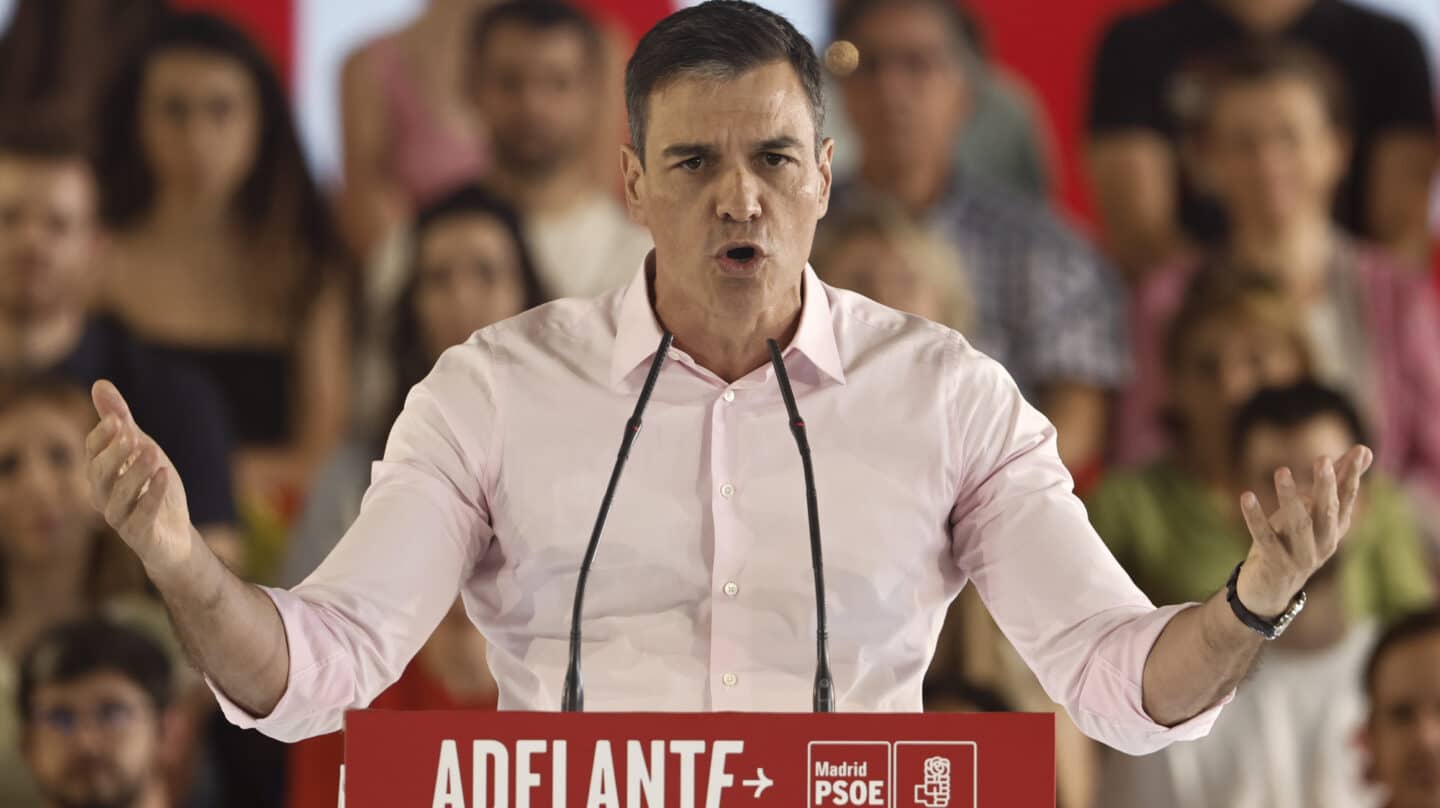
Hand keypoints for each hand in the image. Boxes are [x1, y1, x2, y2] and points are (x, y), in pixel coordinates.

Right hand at [86, 380, 195, 574]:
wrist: (174, 536)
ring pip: (119, 496)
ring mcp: (120, 519)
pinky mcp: (140, 537)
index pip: (92, 454)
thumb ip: (121, 420)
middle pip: (100, 474)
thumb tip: (99, 383)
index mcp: (102, 476)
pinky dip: (152, 496)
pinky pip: (141, 517)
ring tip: (153, 451)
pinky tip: (165, 475)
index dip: (102, 437)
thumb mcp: (142, 449)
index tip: (117, 419)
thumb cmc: (152, 489)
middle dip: (114, 453)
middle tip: (131, 434)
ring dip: (136, 472)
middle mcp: (104, 498)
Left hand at [1236, 445, 1372, 616]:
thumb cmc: (1294, 542)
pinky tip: (1246, 496)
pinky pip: (1264, 538)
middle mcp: (1323, 544)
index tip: (1359, 450)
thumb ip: (1335, 483)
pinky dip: (1255, 517)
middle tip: (1323, 459)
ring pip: (1298, 524)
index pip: (1346, 499)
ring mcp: (1301, 557)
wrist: (1271, 590)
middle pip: (1327, 511)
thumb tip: (1363, 449)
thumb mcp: (1314, 513)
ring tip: (1281, 471)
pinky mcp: (1275, 564)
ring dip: (1290, 497)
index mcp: (1334, 529)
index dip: (1352, 475)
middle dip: (1327, 485)